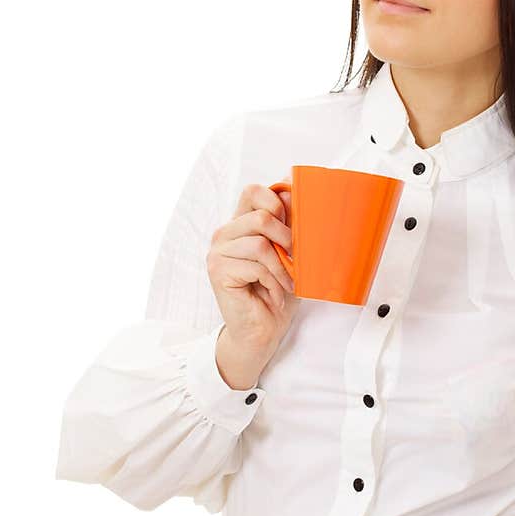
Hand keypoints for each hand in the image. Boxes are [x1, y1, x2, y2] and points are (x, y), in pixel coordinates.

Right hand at [206, 183, 299, 354]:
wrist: (263, 330)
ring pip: (260, 243)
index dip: (277, 202)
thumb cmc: (278, 291)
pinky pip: (256, 265)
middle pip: (261, 216)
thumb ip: (289, 222)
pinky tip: (274, 293)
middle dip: (288, 239)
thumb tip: (293, 185)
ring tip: (287, 283)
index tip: (293, 227)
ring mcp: (219, 251)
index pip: (253, 190)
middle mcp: (226, 233)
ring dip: (282, 268)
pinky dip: (273, 281)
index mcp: (241, 223)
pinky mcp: (218, 270)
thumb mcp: (291, 253)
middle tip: (296, 260)